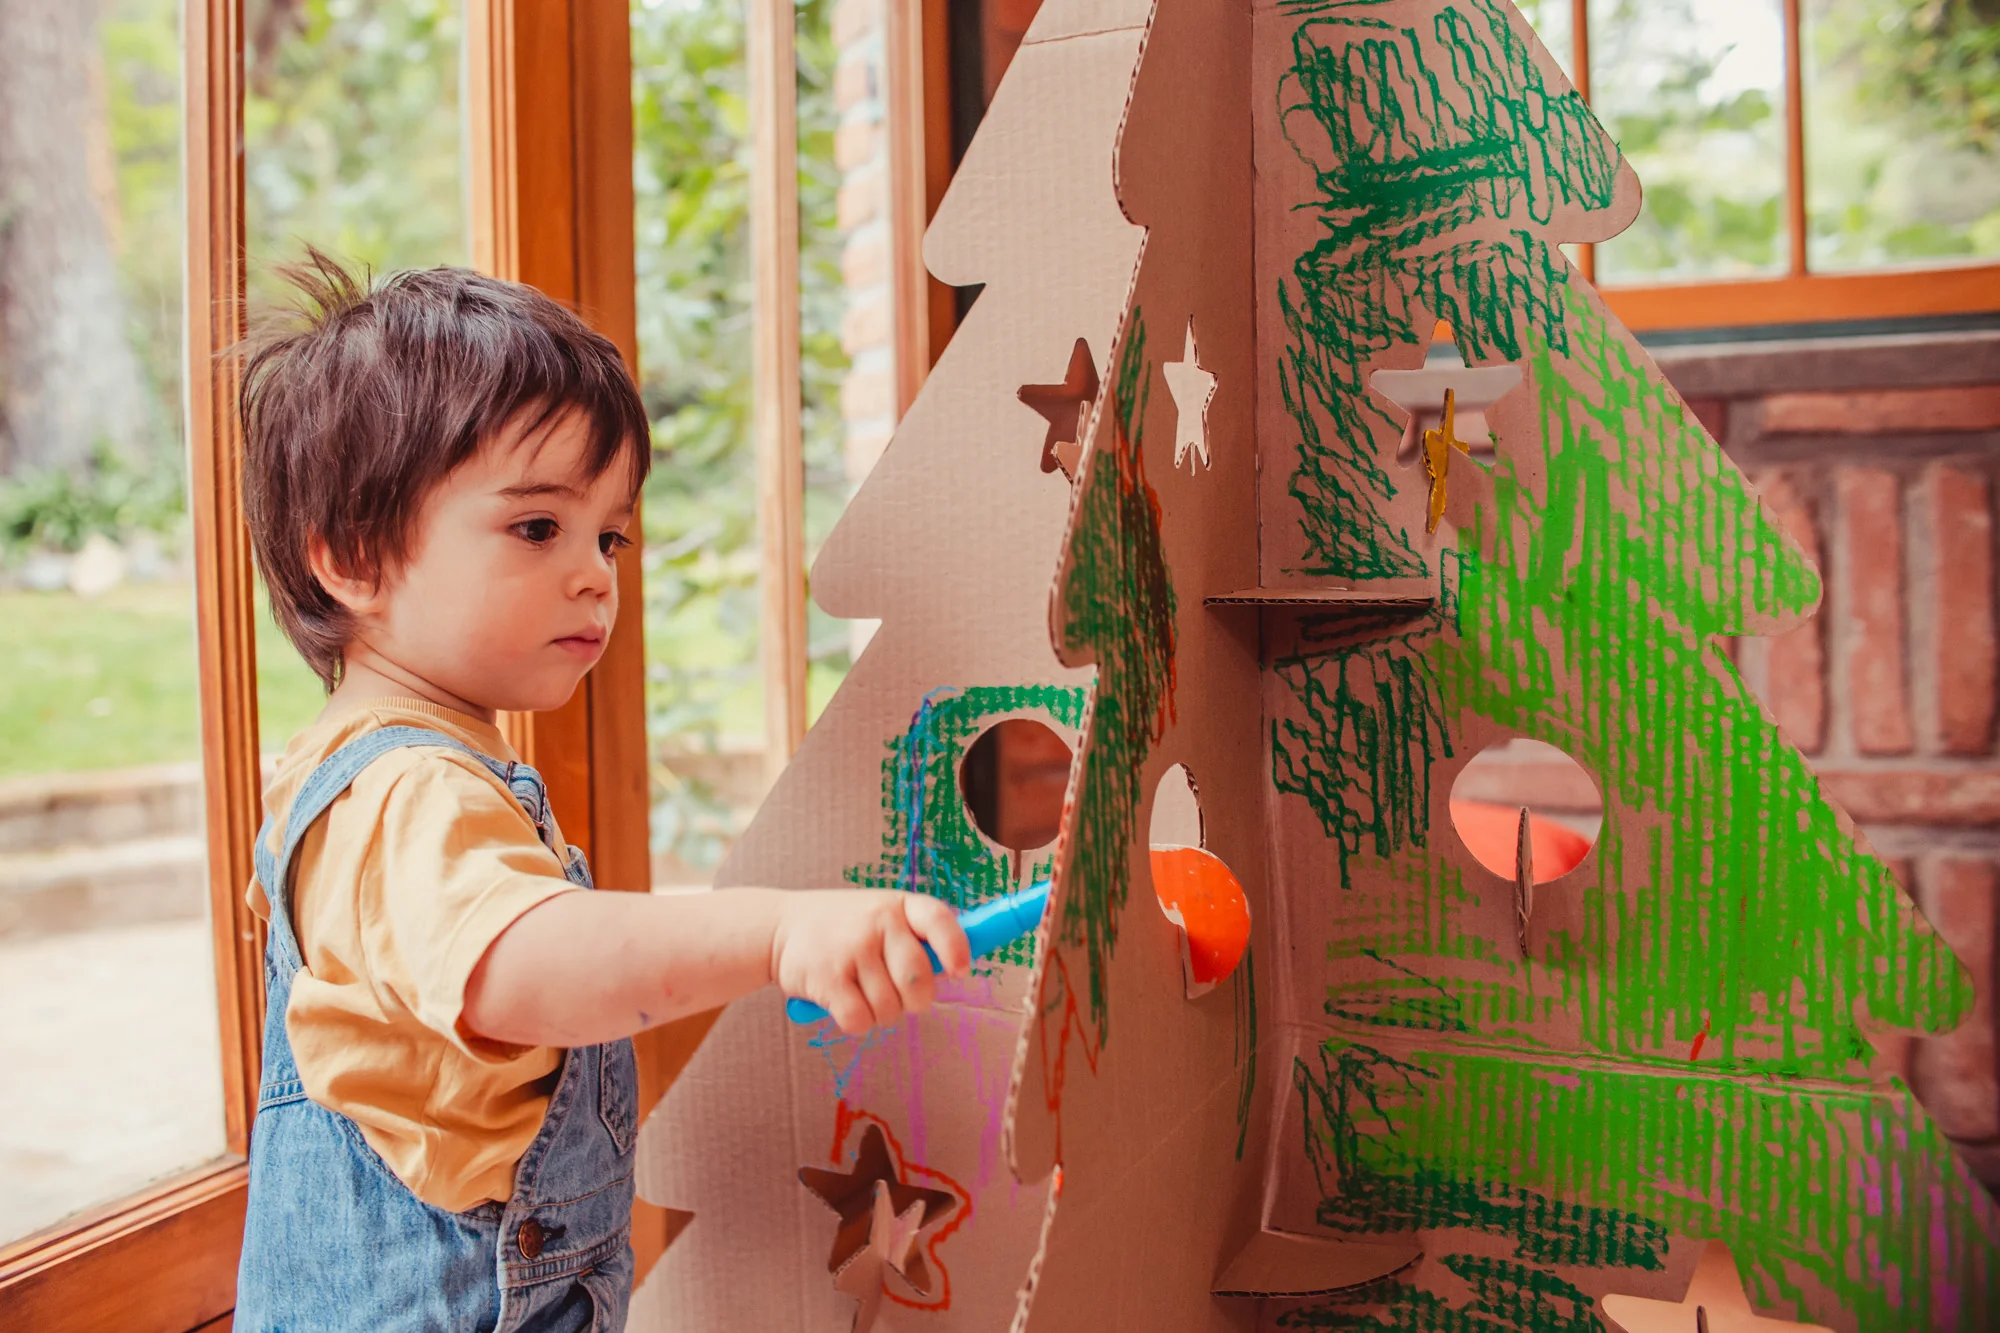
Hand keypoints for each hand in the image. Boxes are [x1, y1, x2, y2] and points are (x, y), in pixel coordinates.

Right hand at [769, 891, 971, 1034]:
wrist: (778, 928)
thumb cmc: (843, 927)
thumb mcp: (880, 915)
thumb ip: (916, 938)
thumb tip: (956, 969)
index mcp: (897, 905)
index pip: (938, 919)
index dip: (955, 947)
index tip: (960, 971)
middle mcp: (877, 923)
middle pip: (919, 981)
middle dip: (913, 999)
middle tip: (895, 992)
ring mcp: (852, 950)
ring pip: (890, 1009)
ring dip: (879, 1012)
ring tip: (859, 990)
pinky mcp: (828, 979)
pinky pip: (861, 1021)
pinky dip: (856, 1022)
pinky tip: (842, 1000)